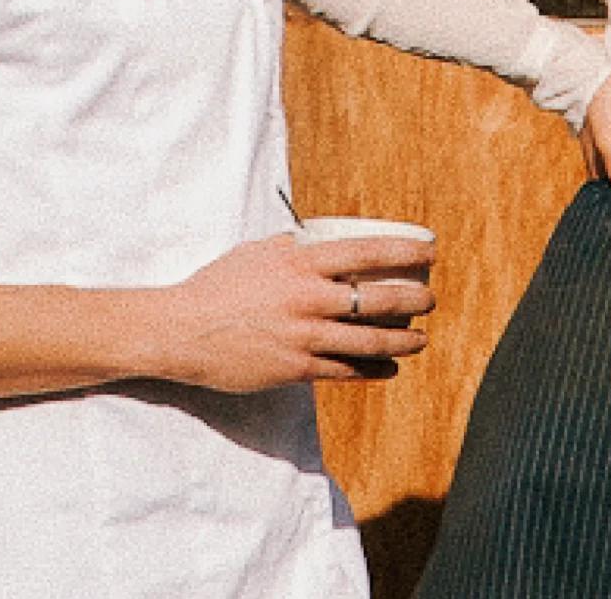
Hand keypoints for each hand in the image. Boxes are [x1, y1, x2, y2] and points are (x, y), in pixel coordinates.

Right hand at [151, 235, 434, 391]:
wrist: (179, 331)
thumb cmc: (216, 287)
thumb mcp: (255, 254)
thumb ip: (289, 248)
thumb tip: (313, 239)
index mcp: (300, 265)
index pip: (367, 252)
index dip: (406, 250)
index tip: (431, 252)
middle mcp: (308, 299)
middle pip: (379, 300)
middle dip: (415, 301)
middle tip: (430, 301)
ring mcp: (303, 337)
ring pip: (370, 341)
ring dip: (404, 341)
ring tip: (421, 339)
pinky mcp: (295, 369)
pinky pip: (346, 371)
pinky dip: (373, 369)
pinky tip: (390, 368)